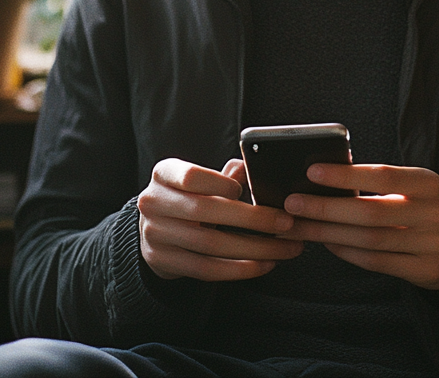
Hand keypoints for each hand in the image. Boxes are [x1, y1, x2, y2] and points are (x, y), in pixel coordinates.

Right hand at [137, 157, 303, 280]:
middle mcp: (153, 203)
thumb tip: (253, 170)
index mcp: (164, 174)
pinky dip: (239, 269)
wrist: (151, 228)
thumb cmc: (185, 197)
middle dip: (253, 219)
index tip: (248, 190)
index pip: (192, 177)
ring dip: (254, 249)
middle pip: (206, 212)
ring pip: (210, 245)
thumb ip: (223, 175)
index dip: (222, 183)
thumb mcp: (196, 180)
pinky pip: (206, 269)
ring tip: (284, 247)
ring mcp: (156, 235)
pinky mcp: (165, 262)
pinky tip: (264, 265)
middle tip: (287, 222)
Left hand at [280, 163, 438, 289]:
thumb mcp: (415, 184)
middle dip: (326, 208)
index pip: (382, 175)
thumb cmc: (426, 204)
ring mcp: (431, 246)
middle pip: (370, 212)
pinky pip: (377, 262)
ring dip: (329, 232)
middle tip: (293, 203)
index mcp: (427, 183)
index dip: (346, 174)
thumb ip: (381, 180)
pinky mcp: (425, 272)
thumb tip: (327, 174)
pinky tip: (328, 242)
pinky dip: (348, 252)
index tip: (312, 171)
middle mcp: (432, 213)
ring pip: (369, 240)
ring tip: (301, 225)